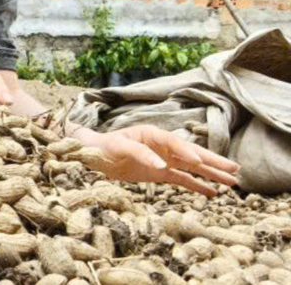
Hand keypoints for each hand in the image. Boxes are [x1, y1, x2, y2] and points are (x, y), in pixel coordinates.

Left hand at [77, 124, 240, 195]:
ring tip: (232, 182)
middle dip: (212, 162)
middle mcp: (162, 147)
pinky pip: (182, 179)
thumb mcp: (119, 147)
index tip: (199, 162)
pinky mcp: (160, 174)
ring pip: (192, 168)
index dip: (187, 152)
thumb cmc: (104, 146)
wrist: (93, 155)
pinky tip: (212, 193)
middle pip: (191, 153)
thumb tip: (161, 165)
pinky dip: (197, 186)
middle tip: (234, 169)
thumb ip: (140, 154)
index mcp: (152, 135)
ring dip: (211, 174)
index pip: (175, 143)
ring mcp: (164, 160)